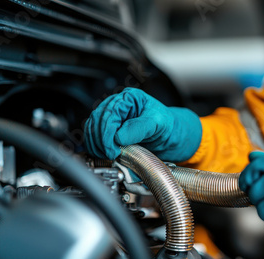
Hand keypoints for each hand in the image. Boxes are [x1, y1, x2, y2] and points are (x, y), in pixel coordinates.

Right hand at [84, 87, 201, 160]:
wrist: (171, 135)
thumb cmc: (167, 125)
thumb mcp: (158, 124)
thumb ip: (139, 128)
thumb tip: (118, 137)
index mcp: (129, 98)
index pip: (109, 113)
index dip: (107, 133)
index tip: (112, 149)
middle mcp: (118, 105)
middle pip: (98, 120)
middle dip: (101, 140)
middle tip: (109, 154)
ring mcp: (112, 116)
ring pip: (93, 128)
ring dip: (96, 144)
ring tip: (106, 156)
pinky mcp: (110, 129)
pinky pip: (95, 136)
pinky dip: (95, 146)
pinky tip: (102, 154)